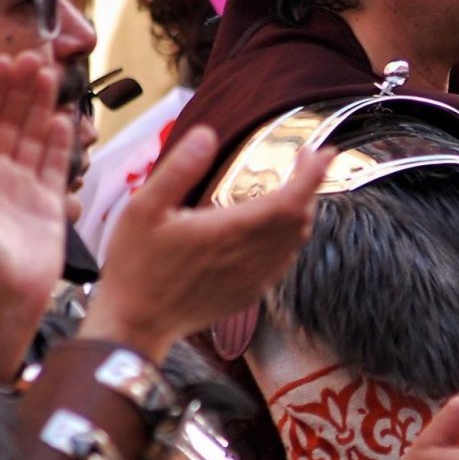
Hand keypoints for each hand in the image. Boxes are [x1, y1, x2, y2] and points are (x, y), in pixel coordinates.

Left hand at [0, 53, 71, 379]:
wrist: (3, 301)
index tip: (4, 62)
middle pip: (8, 120)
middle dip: (19, 89)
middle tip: (34, 59)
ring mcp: (21, 186)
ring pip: (31, 135)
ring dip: (39, 106)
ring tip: (51, 77)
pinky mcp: (46, 202)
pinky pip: (52, 163)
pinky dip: (58, 139)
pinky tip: (63, 117)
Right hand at [80, 127, 330, 361]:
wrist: (134, 324)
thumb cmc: (135, 265)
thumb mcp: (143, 208)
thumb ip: (179, 169)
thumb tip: (208, 135)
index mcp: (230, 231)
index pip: (291, 200)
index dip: (314, 174)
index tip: (323, 152)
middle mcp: (250, 257)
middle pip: (301, 219)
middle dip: (308, 186)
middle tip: (302, 162)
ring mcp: (253, 279)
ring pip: (295, 241)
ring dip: (300, 212)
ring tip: (291, 188)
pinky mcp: (248, 294)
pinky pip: (282, 261)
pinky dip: (288, 238)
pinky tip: (271, 228)